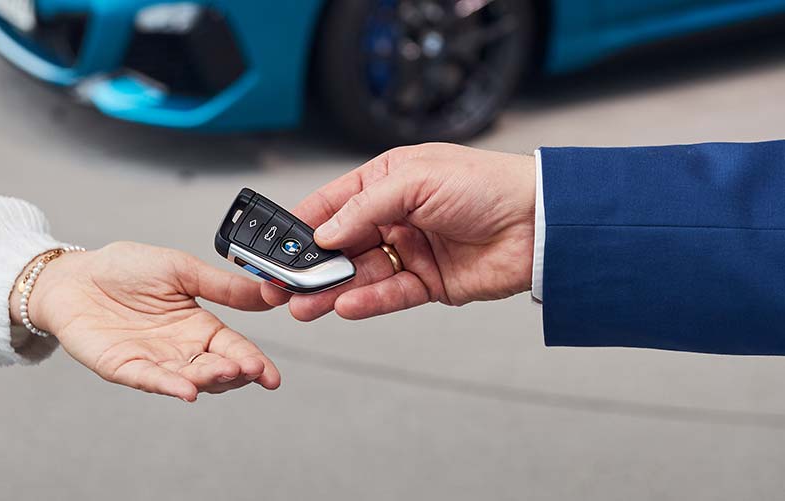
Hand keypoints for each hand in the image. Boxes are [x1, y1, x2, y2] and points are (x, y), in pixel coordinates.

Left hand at [10, 242, 279, 401]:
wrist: (75, 274)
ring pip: (188, 378)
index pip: (234, 348)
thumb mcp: (182, 268)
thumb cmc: (125, 268)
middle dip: (237, 373)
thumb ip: (222, 285)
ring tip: (228, 372)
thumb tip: (268, 293)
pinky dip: (169, 386)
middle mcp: (180, 349)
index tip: (271, 375)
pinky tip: (188, 391)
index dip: (255, 362)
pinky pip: (149, 380)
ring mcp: (153, 361)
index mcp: (199, 326)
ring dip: (210, 379)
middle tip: (252, 369)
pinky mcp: (123, 367)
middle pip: (217, 369)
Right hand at [262, 143, 535, 320]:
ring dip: (332, 290)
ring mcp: (411, 251)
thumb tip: (324, 233)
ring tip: (304, 305)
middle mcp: (395, 217)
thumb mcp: (417, 179)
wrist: (541, 222)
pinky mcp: (429, 283)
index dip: (303, 225)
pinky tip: (345, 306)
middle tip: (281, 287)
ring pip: (361, 274)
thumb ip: (365, 207)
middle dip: (311, 266)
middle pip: (342, 245)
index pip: (333, 204)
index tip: (274, 246)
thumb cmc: (487, 184)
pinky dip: (368, 301)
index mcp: (388, 182)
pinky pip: (391, 294)